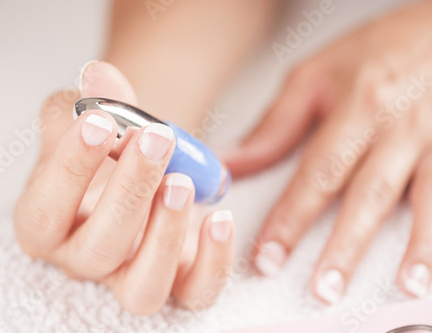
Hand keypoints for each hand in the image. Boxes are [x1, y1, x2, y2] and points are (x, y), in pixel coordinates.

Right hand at [14, 61, 234, 314]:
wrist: (140, 169)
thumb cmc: (107, 151)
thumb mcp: (92, 120)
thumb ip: (91, 100)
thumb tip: (99, 76)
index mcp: (46, 224)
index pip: (44, 212)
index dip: (70, 169)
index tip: (100, 121)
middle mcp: (83, 260)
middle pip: (98, 250)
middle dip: (128, 192)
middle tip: (155, 139)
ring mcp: (130, 278)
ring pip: (143, 289)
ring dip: (164, 234)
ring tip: (181, 181)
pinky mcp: (177, 282)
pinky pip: (196, 293)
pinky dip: (214, 262)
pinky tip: (221, 219)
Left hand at [225, 1, 431, 303]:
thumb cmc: (378, 50)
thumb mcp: (316, 76)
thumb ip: (275, 125)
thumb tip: (233, 162)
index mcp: (355, 107)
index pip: (316, 173)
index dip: (291, 218)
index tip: (270, 255)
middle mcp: (396, 126)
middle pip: (365, 194)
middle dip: (342, 246)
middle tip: (324, 289)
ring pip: (420, 199)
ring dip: (413, 247)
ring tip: (401, 286)